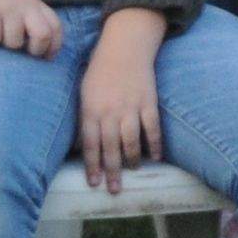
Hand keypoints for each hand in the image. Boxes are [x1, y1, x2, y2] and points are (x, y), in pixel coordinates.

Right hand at [0, 0, 61, 55]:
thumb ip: (31, 15)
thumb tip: (37, 44)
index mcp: (35, 2)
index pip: (56, 27)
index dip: (54, 47)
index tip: (44, 57)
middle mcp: (25, 4)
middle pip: (43, 35)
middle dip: (35, 50)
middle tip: (23, 51)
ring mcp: (7, 7)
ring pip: (15, 42)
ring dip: (6, 45)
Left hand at [76, 15, 164, 190]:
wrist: (124, 47)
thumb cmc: (100, 70)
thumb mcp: (84, 91)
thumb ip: (85, 117)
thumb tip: (82, 145)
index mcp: (91, 109)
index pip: (90, 144)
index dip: (92, 165)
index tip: (94, 183)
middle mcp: (110, 111)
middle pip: (110, 147)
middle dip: (112, 171)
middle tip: (114, 189)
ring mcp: (130, 107)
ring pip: (131, 141)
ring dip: (132, 160)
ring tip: (133, 172)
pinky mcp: (148, 102)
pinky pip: (152, 128)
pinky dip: (155, 144)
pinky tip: (155, 157)